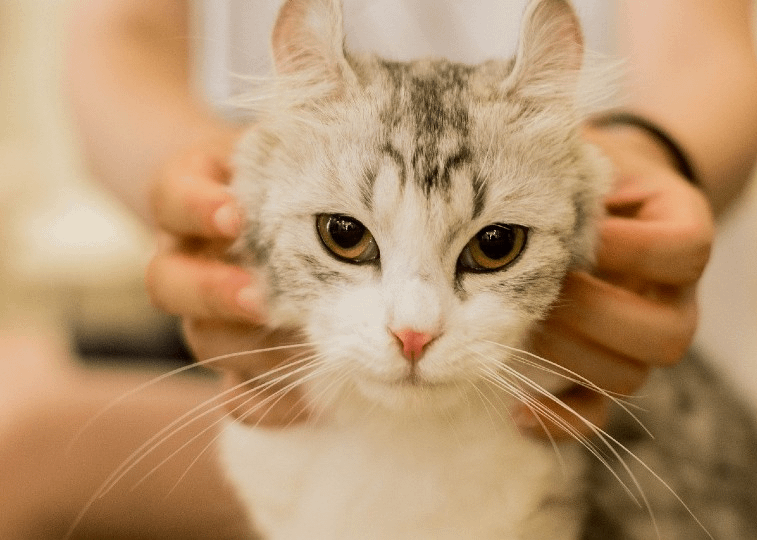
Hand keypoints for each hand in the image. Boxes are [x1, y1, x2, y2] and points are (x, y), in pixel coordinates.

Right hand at [146, 133, 311, 426]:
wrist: (272, 214)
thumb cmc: (289, 169)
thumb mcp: (286, 142)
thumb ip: (298, 128)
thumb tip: (317, 87)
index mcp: (194, 201)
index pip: (171, 197)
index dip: (196, 208)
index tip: (234, 215)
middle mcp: (189, 259)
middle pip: (167, 284)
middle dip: (213, 293)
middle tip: (259, 299)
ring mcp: (210, 316)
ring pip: (201, 342)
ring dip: (247, 352)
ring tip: (302, 353)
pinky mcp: (237, 361)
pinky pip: (235, 395)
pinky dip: (268, 401)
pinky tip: (308, 400)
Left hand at [515, 124, 713, 438]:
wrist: (598, 203)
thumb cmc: (584, 173)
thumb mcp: (585, 151)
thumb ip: (564, 158)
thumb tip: (507, 146)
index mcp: (681, 232)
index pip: (683, 251)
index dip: (630, 249)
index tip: (581, 231)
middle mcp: (675, 296)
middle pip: (663, 333)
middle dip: (590, 314)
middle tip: (535, 289)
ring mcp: (643, 340)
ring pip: (630, 377)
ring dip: (568, 358)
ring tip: (515, 329)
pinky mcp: (608, 369)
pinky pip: (597, 413)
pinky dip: (559, 419)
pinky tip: (517, 410)